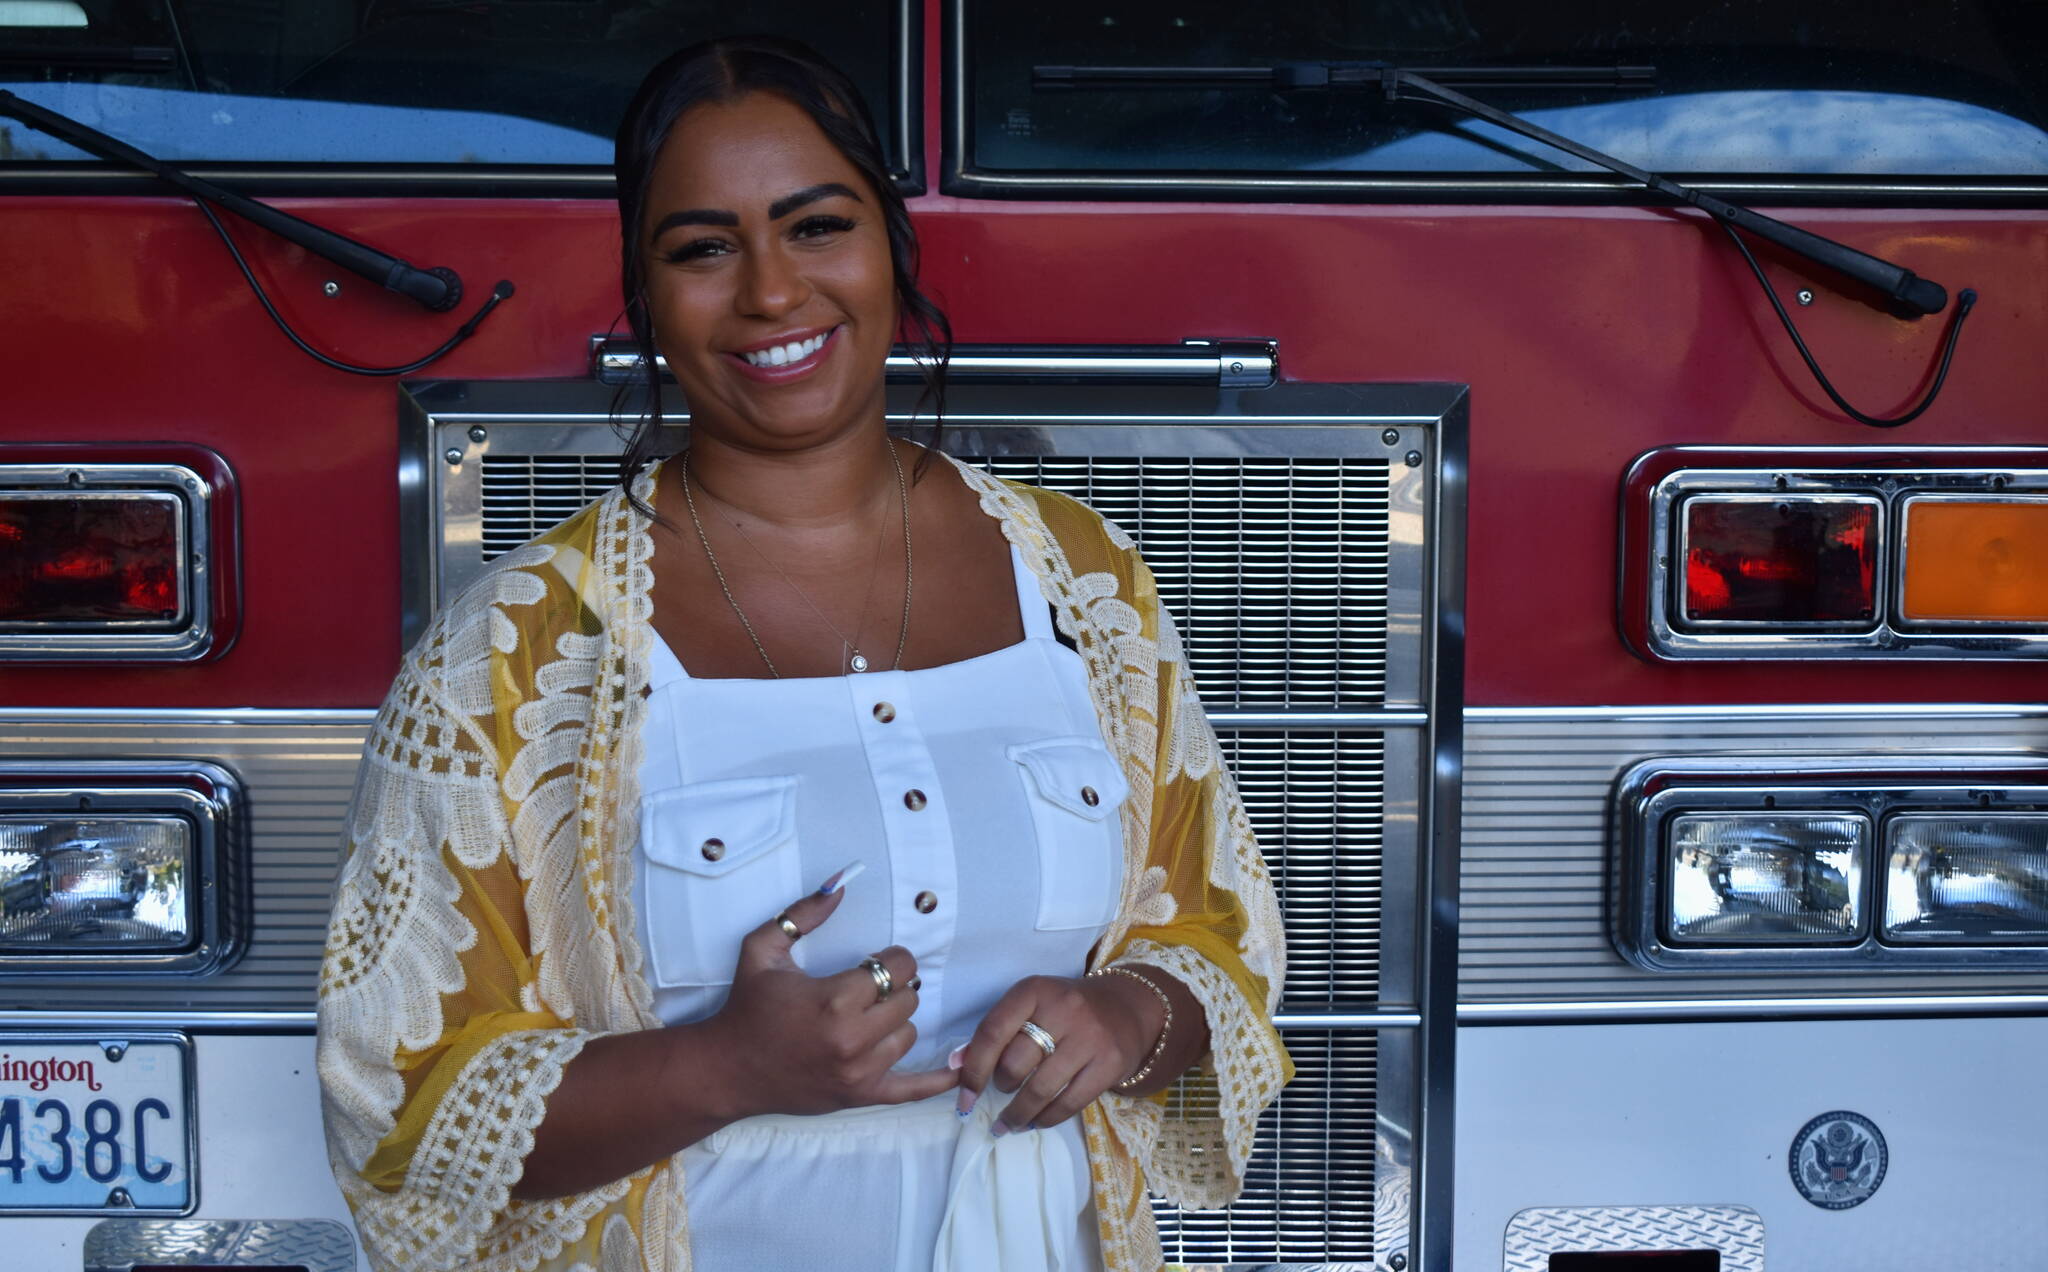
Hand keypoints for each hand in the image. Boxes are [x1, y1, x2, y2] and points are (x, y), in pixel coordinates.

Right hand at [699, 876, 956, 1120]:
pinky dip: (937, 1082)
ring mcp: (859, 1072)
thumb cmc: (746, 1007)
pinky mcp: (860, 1096)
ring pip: (910, 1035)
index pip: (897, 968)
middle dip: (893, 988)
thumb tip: (841, 882)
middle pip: (908, 1000)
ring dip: (896, 1022)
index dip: (891, 959)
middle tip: (869, 988)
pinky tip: (960, 1072)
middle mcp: (852, 1038)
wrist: (726, 1069)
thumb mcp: (763, 950)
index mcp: (833, 1000)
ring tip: (868, 1018)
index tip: (875, 960)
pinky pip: (912, 1090)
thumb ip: (803, 914)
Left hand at [953, 973, 1162, 1134]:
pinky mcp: (1110, 1063)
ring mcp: (1090, 1037)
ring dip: (1018, 1114)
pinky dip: (1046, 1119)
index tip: (964, 1098)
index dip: (973, 1070)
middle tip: (1002, 1091)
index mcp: (1034, 990)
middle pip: (1015, 1063)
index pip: (993, 1032)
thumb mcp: (1030, 1006)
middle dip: (1001, 1086)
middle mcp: (1063, 1009)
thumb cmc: (1065, 1010)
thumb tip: (955, 1066)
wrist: (1126, 1008)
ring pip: (1040, 1089)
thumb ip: (994, 1033)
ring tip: (1009, 1123)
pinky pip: (1069, 1103)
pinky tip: (1035, 1122)